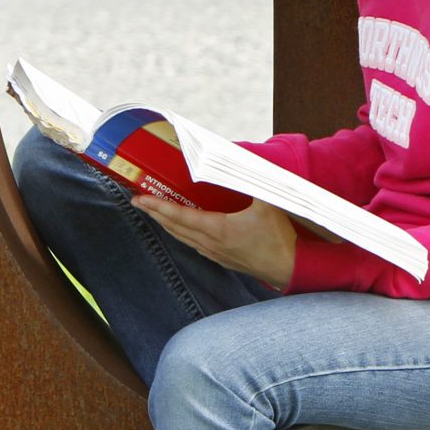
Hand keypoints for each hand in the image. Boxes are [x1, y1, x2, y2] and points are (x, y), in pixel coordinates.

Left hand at [132, 193, 298, 291]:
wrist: (290, 268)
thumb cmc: (280, 238)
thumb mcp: (268, 204)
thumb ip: (253, 182)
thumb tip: (243, 162)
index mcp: (219, 229)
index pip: (180, 216)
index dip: (158, 207)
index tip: (140, 199)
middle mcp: (212, 244)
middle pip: (175, 228)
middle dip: (155, 214)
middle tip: (138, 202)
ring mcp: (216, 254)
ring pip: (183, 239)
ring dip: (166, 225)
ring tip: (154, 213)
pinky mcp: (223, 260)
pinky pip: (194, 246)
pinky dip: (181, 235)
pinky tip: (181, 231)